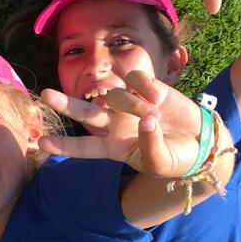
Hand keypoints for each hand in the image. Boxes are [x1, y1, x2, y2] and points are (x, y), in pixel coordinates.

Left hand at [39, 71, 204, 177]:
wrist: (199, 143)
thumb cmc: (176, 159)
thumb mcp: (161, 162)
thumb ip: (150, 145)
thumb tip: (146, 119)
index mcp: (114, 147)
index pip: (84, 147)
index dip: (63, 146)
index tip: (41, 144)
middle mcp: (116, 124)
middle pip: (84, 113)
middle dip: (65, 104)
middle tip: (46, 95)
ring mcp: (129, 104)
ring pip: (115, 95)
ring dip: (133, 104)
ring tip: (155, 114)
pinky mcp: (146, 87)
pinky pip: (135, 79)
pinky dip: (145, 86)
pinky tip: (159, 98)